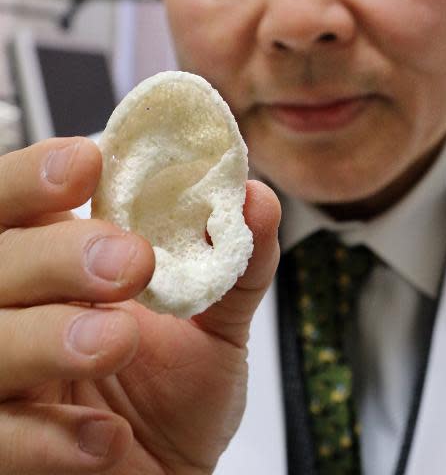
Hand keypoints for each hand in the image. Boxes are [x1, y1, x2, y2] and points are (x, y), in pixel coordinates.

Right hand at [0, 137, 279, 473]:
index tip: (89, 163)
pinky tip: (107, 436)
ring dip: (49, 337)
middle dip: (54, 253)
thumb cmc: (180, 396)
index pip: (19, 204)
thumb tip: (256, 197)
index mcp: (58, 266)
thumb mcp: (218, 325)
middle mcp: (17, 311)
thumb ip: (237, 264)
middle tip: (131, 261)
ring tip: (120, 339)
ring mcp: (5, 380)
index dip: (36, 176)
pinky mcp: (6, 451)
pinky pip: (0, 440)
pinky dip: (49, 437)